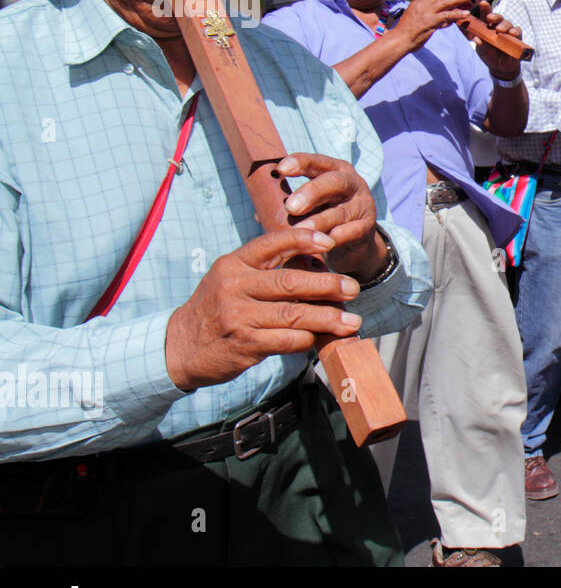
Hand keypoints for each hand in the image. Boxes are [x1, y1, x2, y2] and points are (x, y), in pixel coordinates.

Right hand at [165, 229, 364, 391]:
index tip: (328, 241)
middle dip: (328, 285)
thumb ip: (265, 270)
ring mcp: (239, 317)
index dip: (303, 239)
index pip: (272, 243)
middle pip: (290, 281)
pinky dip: (308, 339)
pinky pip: (287, 340)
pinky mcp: (245, 345)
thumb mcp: (231, 280)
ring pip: (294, 314)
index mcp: (234, 264)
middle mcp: (235, 287)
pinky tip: (320, 338)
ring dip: (328, 318)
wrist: (180, 347)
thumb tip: (316, 264)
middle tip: (353, 288)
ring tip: (351, 321)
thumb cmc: (216, 309)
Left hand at [276, 153, 386, 279]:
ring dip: (320, 221)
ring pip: (342, 210)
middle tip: (291, 207)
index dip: (301, 163)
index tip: (281, 169)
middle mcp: (352, 184)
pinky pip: (353, 231)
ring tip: (300, 231)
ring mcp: (362, 205)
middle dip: (312, 192)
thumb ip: (287, 205)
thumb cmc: (323, 217)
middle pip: (334, 182)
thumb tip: (259, 212)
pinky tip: (323, 244)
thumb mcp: (308, 206)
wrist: (353, 243)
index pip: (317, 162)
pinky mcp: (367, 228)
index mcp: (334, 171)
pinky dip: (337, 237)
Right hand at [398, 0, 473, 50]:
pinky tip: (466, 13)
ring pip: (446, 3)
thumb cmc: (408, 35)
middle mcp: (422, 5)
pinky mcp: (430, 21)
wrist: (398, 41)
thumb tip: (447, 22)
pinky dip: (457, 14)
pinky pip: (446, 16)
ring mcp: (426, 13)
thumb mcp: (419, 23)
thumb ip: (433, 20)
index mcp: (418, 4)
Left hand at [465, 0, 522, 79]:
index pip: (486, 16)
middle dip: (494, 16)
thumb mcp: (481, 50)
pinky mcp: (517, 38)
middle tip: (490, 18)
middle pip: (498, 17)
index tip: (483, 3)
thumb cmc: (489, 55)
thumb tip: (477, 39)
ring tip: (499, 30)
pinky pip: (518, 32)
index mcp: (488, 27)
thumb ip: (479, 43)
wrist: (500, 67)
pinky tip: (512, 33)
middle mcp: (498, 27)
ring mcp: (508, 32)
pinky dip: (515, 31)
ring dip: (504, 25)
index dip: (485, 9)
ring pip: (507, 23)